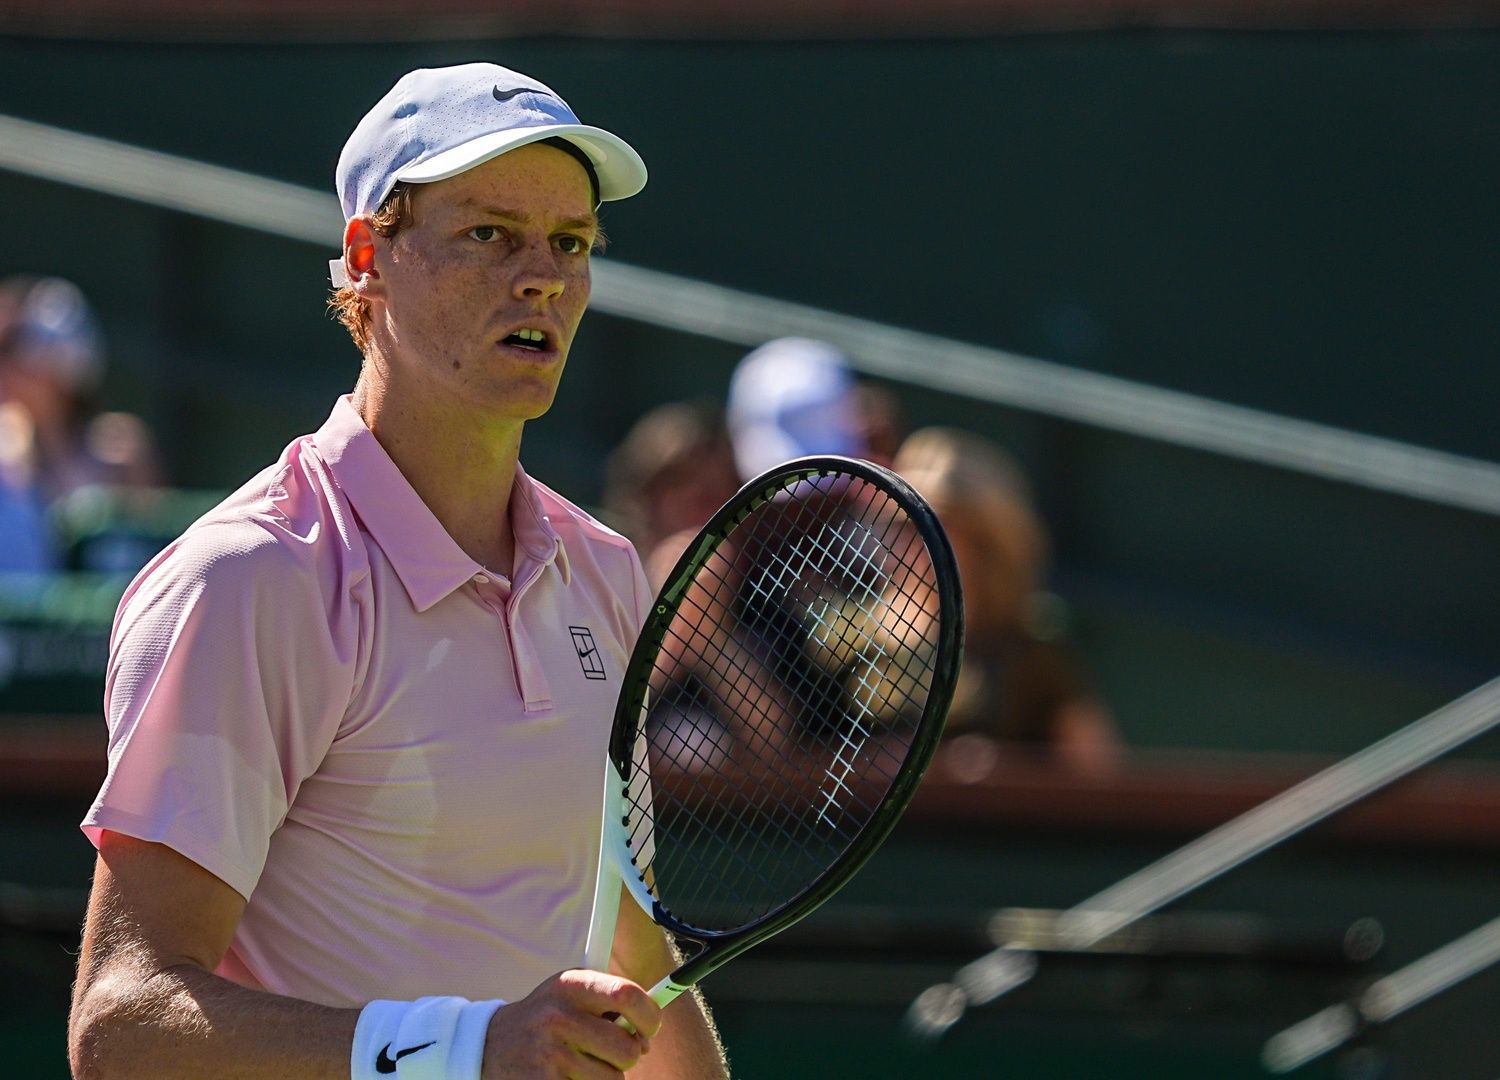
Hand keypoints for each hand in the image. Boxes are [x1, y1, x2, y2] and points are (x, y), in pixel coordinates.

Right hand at [483, 969, 660, 1078]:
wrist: (489, 1045)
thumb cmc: (545, 1018)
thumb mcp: (570, 994)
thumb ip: (610, 1001)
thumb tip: (648, 1031)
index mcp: (570, 986)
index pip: (627, 994)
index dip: (650, 1016)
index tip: (649, 1028)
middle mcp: (559, 1018)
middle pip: (627, 1050)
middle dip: (627, 1056)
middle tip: (610, 1052)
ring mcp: (550, 1055)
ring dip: (606, 1077)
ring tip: (582, 1064)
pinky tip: (567, 1077)